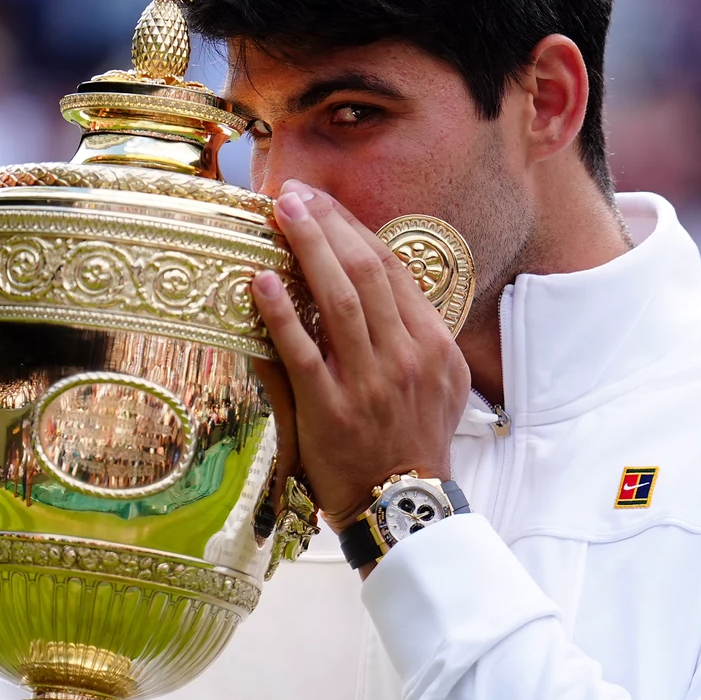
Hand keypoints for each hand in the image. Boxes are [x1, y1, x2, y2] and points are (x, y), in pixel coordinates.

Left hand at [251, 181, 469, 523]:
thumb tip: (378, 286)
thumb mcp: (438, 384)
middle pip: (366, 273)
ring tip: (281, 214)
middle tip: (294, 194)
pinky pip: (302, 351)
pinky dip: (282, 312)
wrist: (404, 505)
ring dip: (309, 249)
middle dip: (328, 225)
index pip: (391, 269)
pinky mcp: (331, 410)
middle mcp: (404, 356)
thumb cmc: (413, 441)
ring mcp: (369, 383)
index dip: (355, 229)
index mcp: (432, 344)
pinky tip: (261, 281)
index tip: (324, 204)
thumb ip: (413, 335)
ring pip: (340, 301)